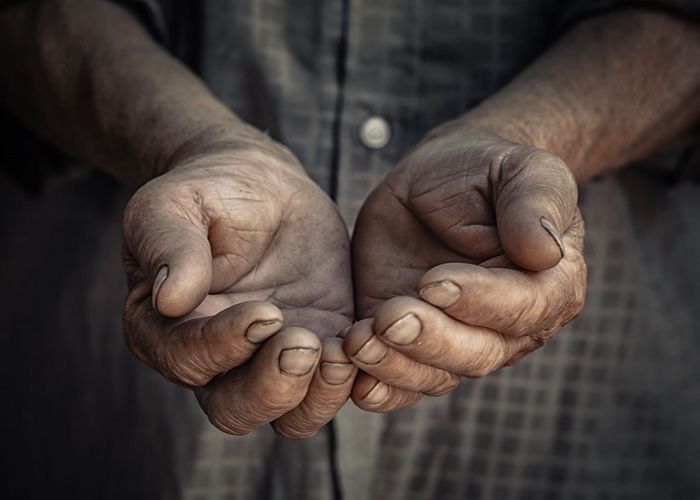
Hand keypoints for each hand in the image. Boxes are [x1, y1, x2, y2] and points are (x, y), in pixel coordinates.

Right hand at [122, 126, 355, 437]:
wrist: (262, 189)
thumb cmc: (208, 193)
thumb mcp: (174, 204)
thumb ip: (169, 246)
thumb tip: (170, 299)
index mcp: (166, 329)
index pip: (187, 360)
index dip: (223, 345)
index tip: (264, 312)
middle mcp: (217, 360)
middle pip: (236, 410)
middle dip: (272, 388)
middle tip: (304, 344)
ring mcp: (270, 360)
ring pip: (290, 415)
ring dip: (315, 396)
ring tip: (340, 352)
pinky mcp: (320, 346)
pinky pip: (334, 387)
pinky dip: (351, 379)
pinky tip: (365, 344)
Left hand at [345, 121, 585, 410]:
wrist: (443, 177)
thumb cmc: (488, 171)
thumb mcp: (523, 169)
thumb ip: (537, 203)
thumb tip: (545, 252)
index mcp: (548, 284)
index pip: (523, 307)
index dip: (479, 301)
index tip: (433, 282)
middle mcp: (508, 326)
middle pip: (477, 353)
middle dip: (431, 340)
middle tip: (390, 318)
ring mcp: (458, 338)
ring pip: (437, 374)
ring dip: (397, 365)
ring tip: (359, 341)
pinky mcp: (412, 342)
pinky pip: (402, 380)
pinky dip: (381, 387)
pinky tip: (355, 380)